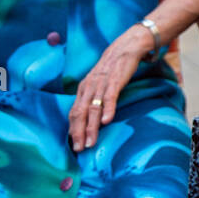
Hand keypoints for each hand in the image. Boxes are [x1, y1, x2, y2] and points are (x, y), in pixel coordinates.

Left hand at [69, 27, 152, 151]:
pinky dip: (108, 109)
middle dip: (79, 132)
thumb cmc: (112, 69)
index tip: (74, 145)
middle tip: (79, 149)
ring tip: (91, 142)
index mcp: (83, 89)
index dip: (73, 129)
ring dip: (91, 127)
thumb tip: (91, 118)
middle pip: (80, 113)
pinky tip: (107, 121)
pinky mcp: (115, 81)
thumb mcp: (98, 83)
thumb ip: (93, 98)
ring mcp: (101, 84)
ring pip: (93, 108)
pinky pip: (110, 97)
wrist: (125, 48)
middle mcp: (89, 87)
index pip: (74, 112)